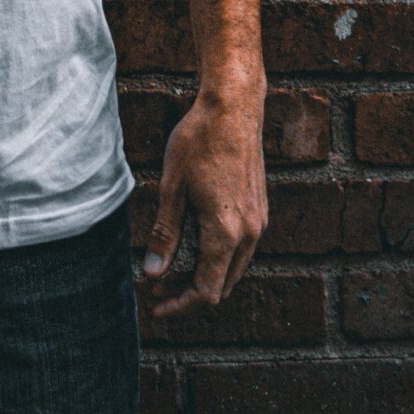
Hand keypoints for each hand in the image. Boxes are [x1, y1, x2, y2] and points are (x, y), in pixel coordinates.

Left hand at [138, 87, 266, 318]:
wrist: (233, 108)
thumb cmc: (198, 142)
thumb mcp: (172, 188)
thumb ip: (165, 234)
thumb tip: (152, 274)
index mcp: (226, 233)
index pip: (206, 292)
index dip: (179, 305)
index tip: (154, 305)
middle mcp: (250, 234)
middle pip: (221, 286)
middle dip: (188, 293)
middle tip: (155, 285)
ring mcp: (259, 222)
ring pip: (232, 269)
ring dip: (204, 275)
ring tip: (169, 267)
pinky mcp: (260, 210)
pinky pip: (240, 249)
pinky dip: (217, 257)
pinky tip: (192, 242)